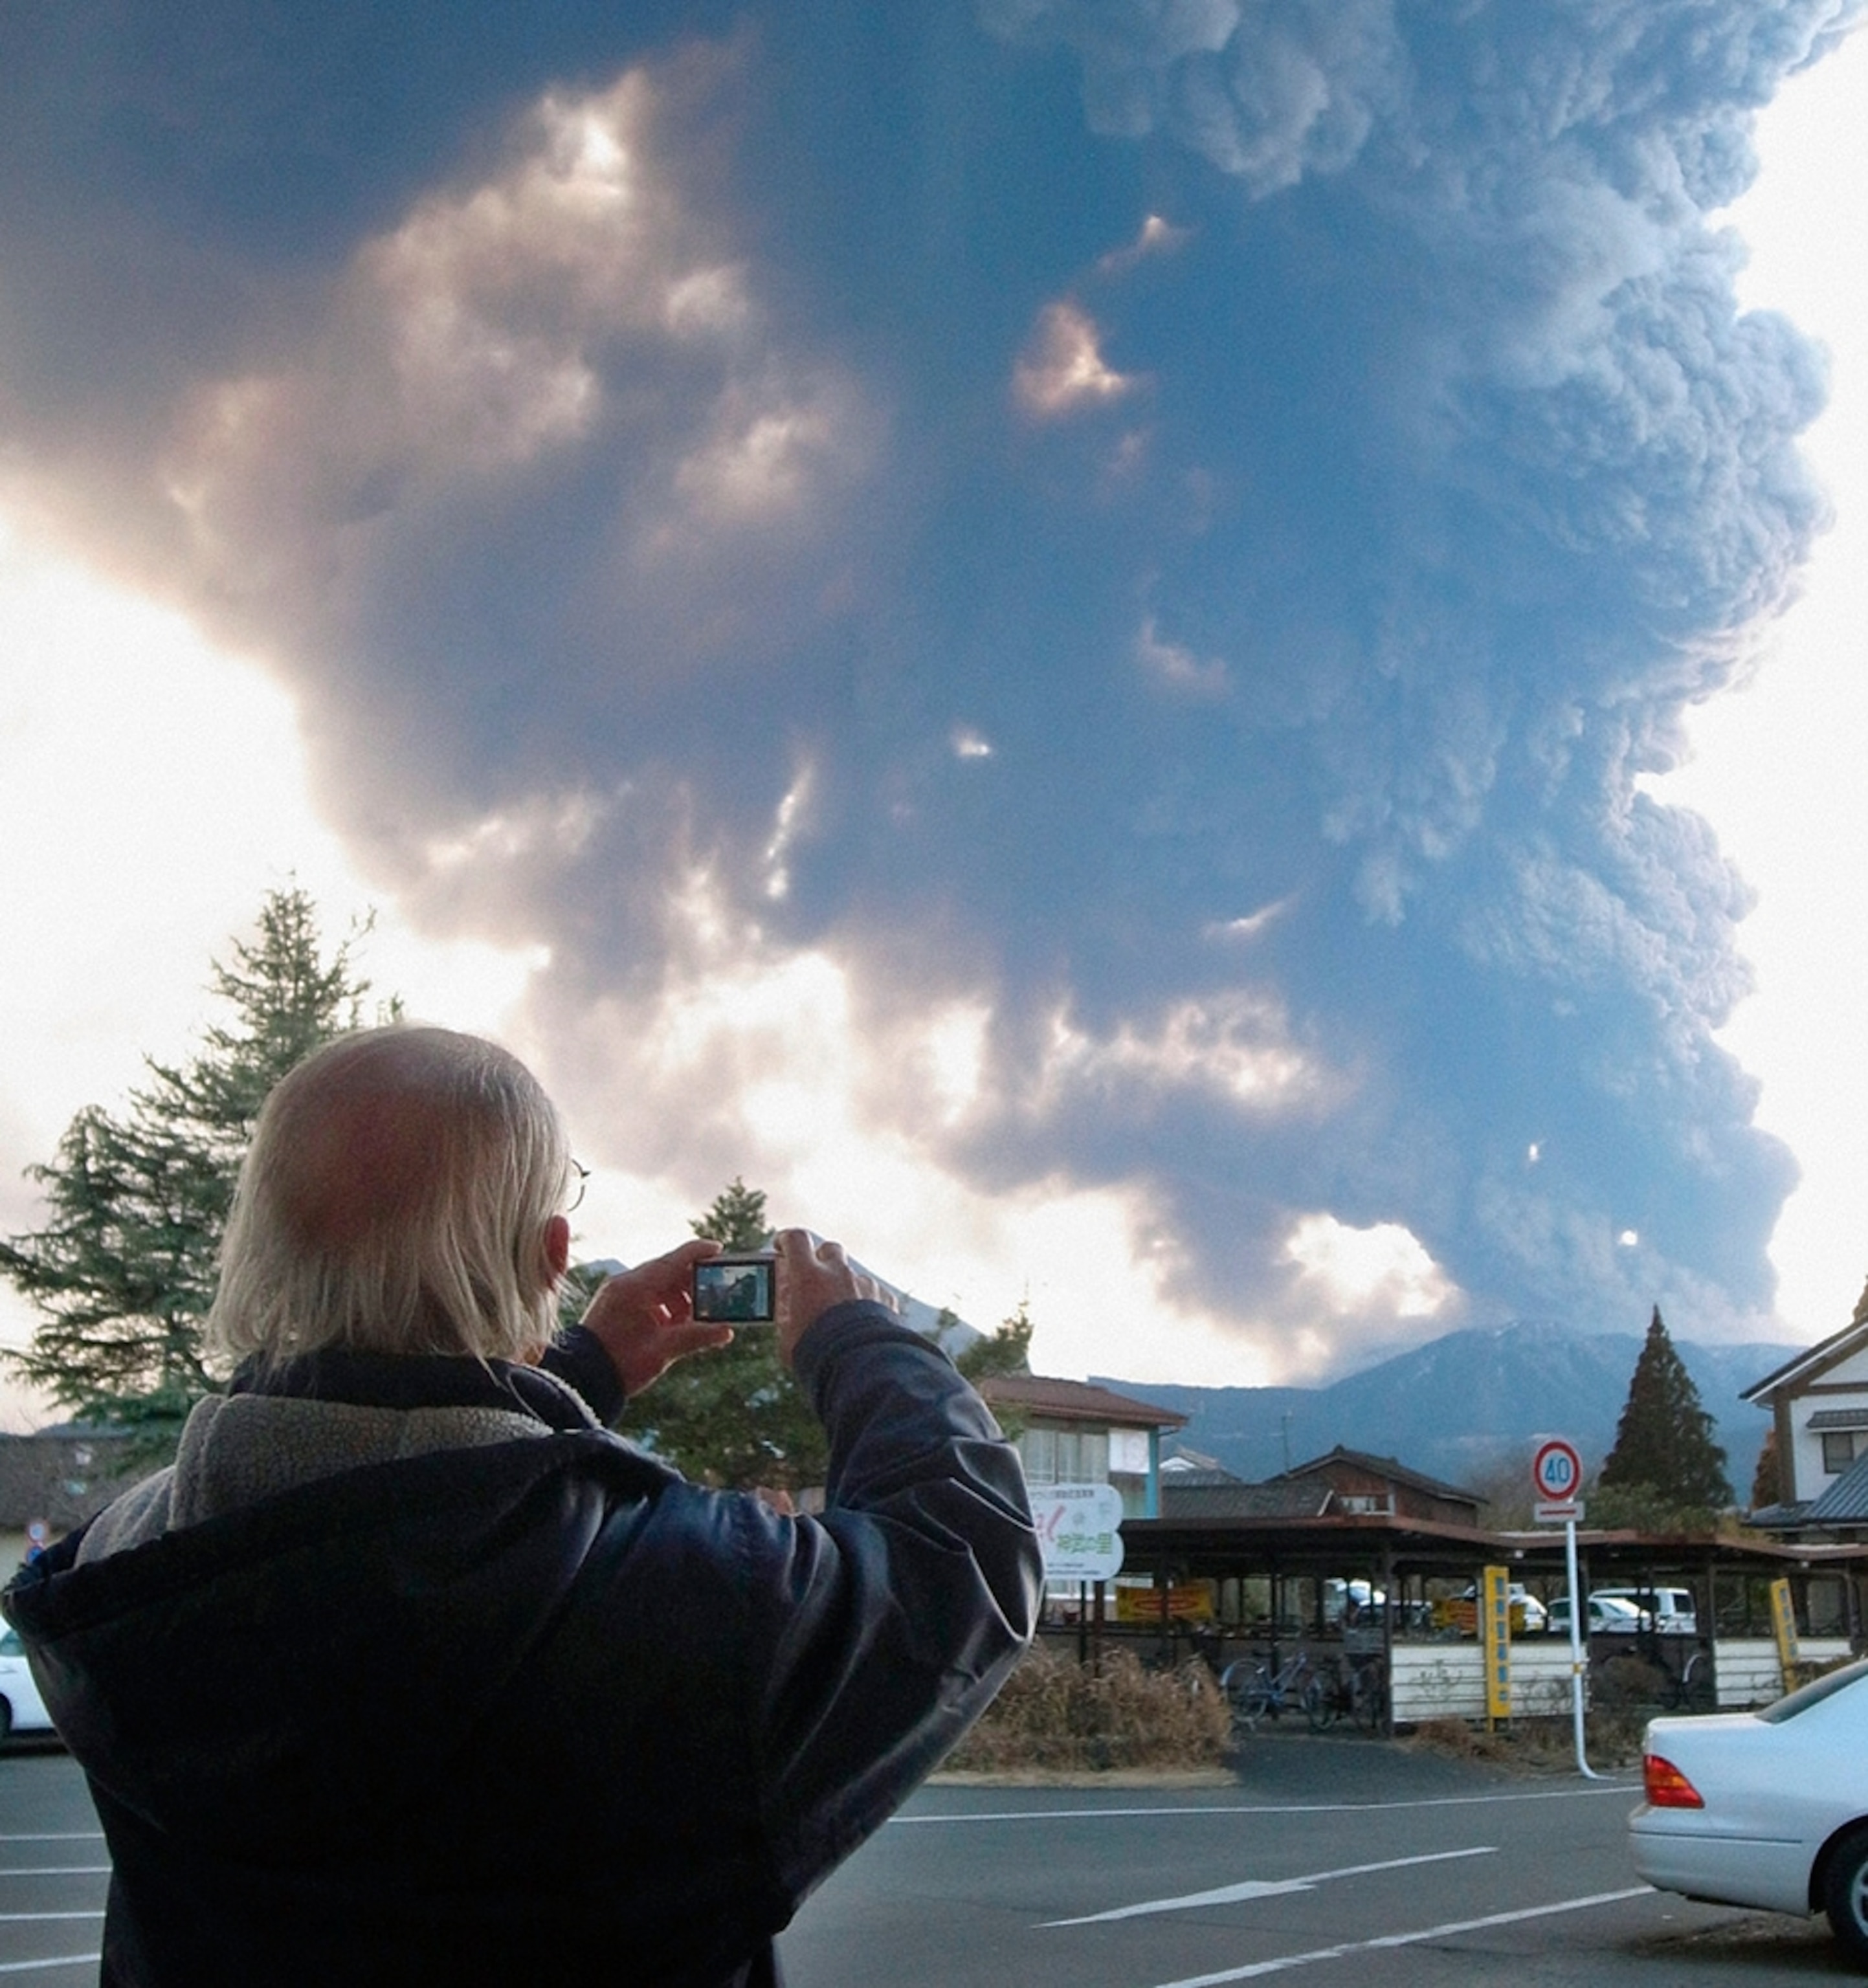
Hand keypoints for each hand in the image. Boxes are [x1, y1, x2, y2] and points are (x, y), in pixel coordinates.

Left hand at [579, 1238, 732, 1398]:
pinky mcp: (616, 1306)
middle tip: (716, 1294)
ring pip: (659, 1285)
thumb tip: (726, 1331)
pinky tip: (676, 1326)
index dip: (699, 1253)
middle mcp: (625, 1284)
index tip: (720, 1251)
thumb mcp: (662, 1351)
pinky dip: (665, 1306)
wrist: (581, 1381)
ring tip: (696, 1319)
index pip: (674, 1260)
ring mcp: (619, 1294)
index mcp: (635, 1288)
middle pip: (668, 1272)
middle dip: (694, 1283)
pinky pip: (647, 1297)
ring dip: (680, 1298)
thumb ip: (696, 1337)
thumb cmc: (618, 1365)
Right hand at [773, 1228, 886, 1368]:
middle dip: (820, 1260)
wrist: (861, 1370)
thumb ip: (785, 1303)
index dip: (786, 1240)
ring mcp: (865, 1285)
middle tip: (812, 1278)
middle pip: (829, 1250)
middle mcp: (839, 1273)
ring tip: (838, 1313)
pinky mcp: (885, 1299)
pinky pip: (873, 1292)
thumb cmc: (816, 1355)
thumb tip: (785, 1286)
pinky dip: (865, 1302)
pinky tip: (860, 1324)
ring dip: (844, 1285)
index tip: (781, 1247)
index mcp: (809, 1276)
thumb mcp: (787, 1332)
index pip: (796, 1239)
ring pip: (852, 1274)